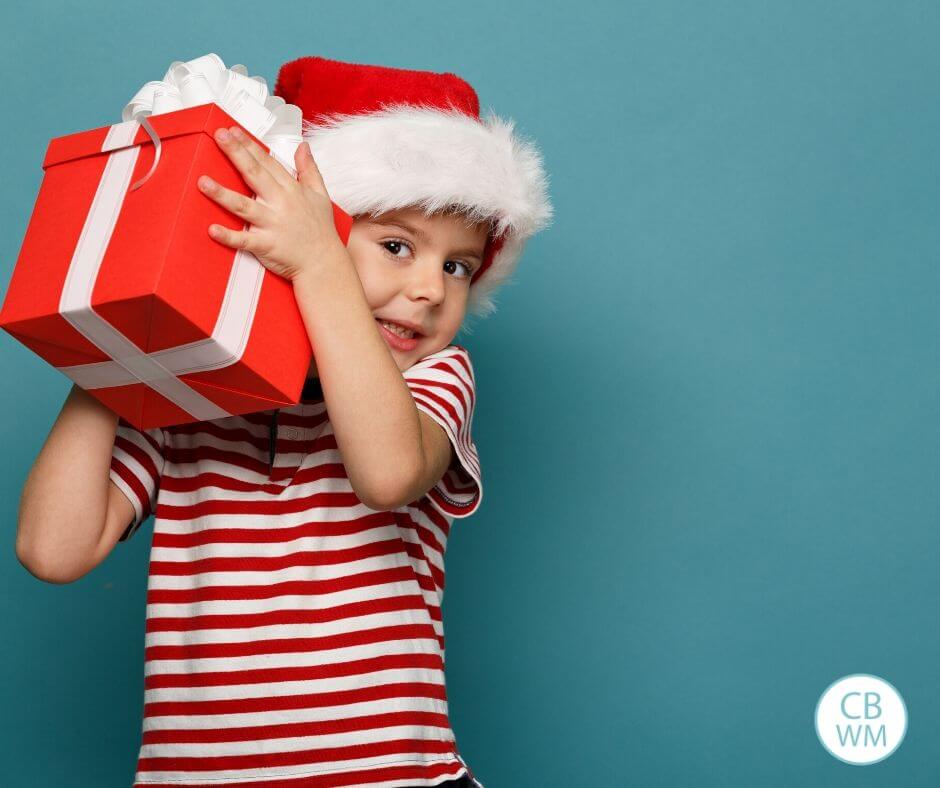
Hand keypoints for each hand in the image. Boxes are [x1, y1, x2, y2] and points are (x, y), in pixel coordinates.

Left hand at [198, 125, 344, 281]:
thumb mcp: (321, 195)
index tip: (233, 131)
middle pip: (254, 174)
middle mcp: (280, 204)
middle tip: (219, 136)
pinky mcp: (266, 245)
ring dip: (222, 194)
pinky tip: (213, 229)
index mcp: (291, 191)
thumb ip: (309, 169)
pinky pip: (244, 240)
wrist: (324, 264)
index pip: (268, 163)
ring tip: (203, 182)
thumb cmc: (321, 231)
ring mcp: (272, 225)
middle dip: (236, 154)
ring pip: (243, 206)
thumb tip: (303, 147)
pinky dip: (228, 236)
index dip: (249, 146)